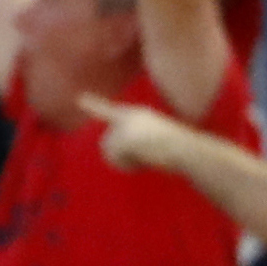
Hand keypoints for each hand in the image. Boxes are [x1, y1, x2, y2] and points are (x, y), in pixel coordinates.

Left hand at [78, 93, 202, 174]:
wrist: (187, 148)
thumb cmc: (182, 149)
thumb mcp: (160, 144)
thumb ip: (138, 146)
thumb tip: (124, 158)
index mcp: (139, 116)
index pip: (110, 111)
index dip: (94, 106)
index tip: (78, 99)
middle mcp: (128, 117)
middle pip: (108, 145)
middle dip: (121, 157)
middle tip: (147, 156)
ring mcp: (124, 126)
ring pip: (110, 153)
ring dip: (126, 162)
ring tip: (149, 157)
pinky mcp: (121, 137)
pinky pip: (115, 161)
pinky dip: (128, 166)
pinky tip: (145, 160)